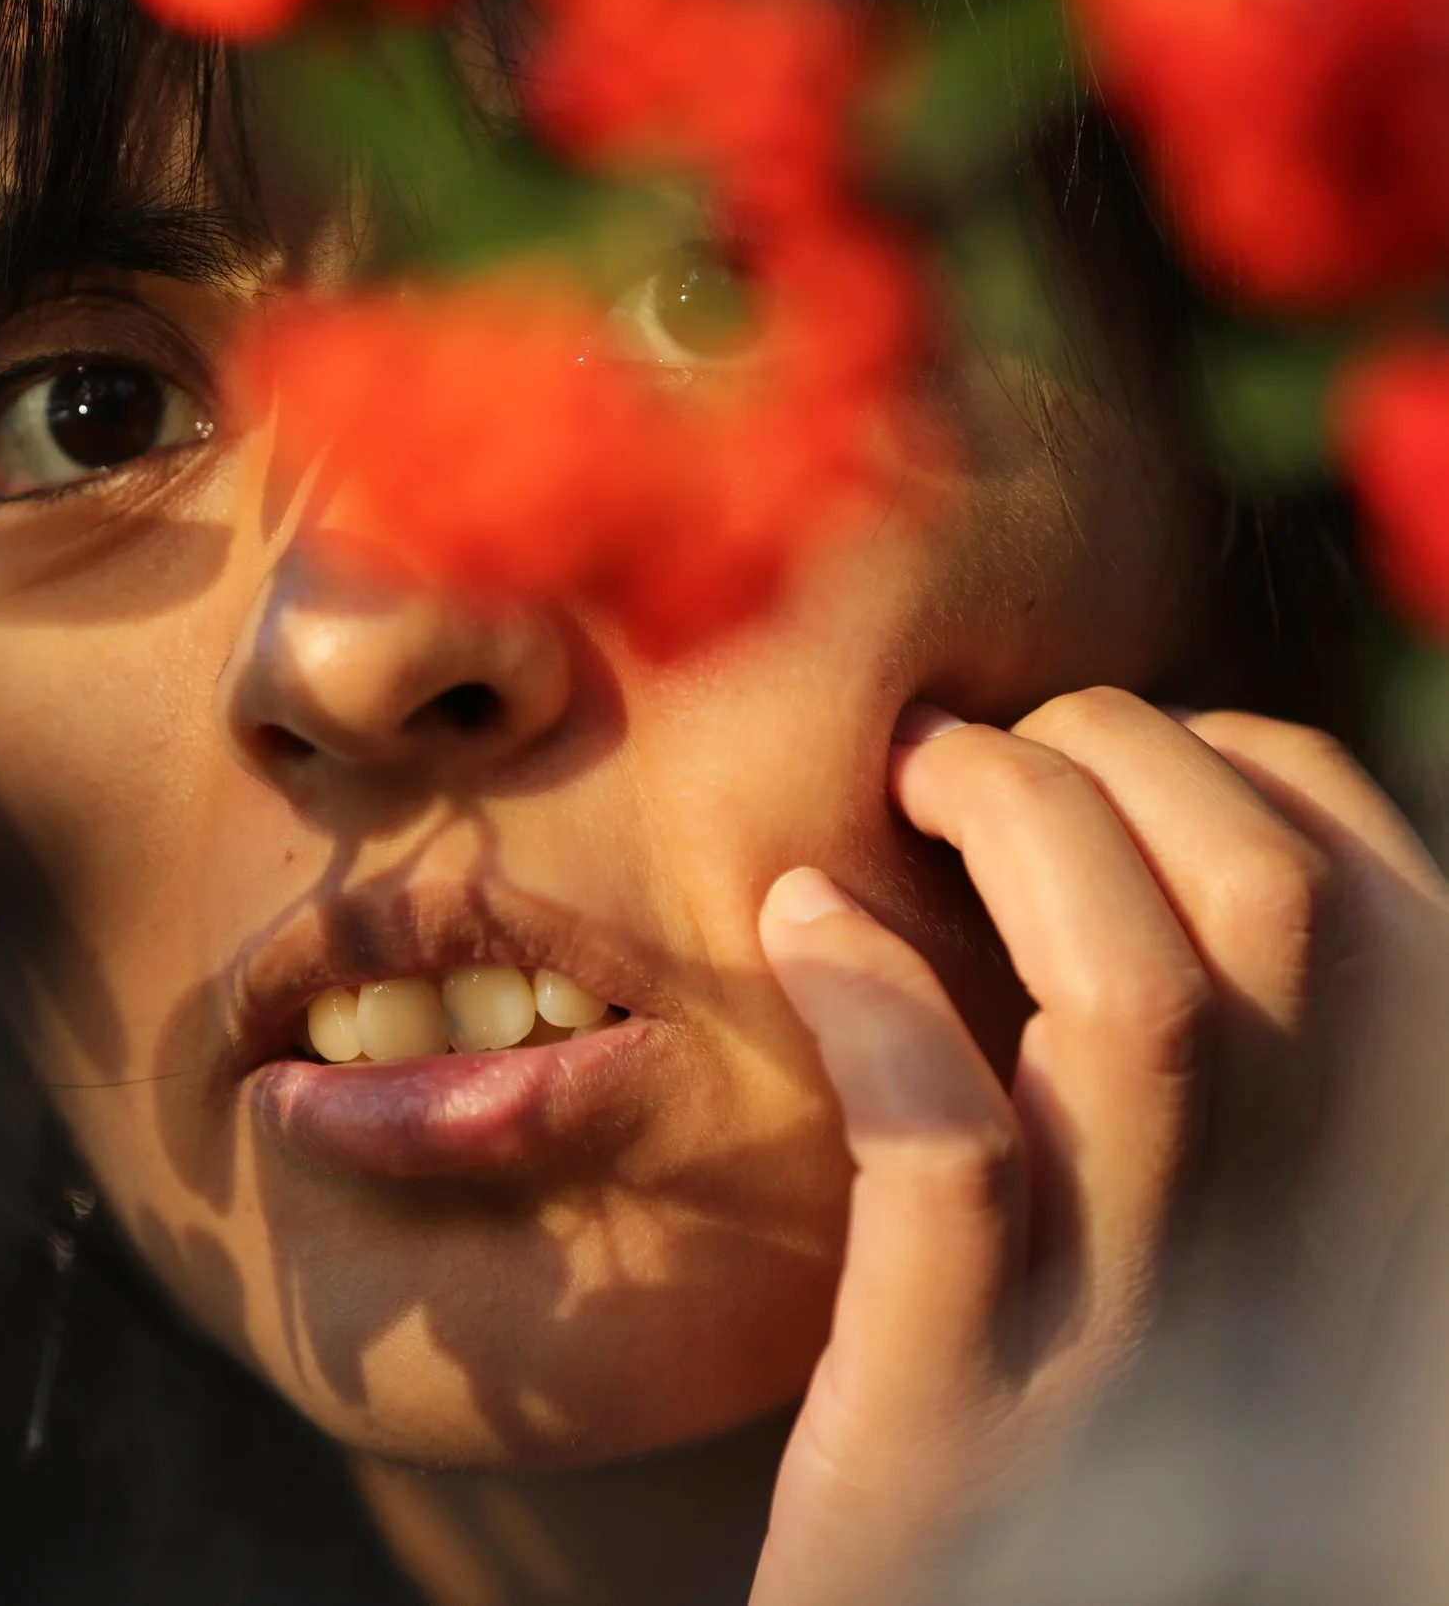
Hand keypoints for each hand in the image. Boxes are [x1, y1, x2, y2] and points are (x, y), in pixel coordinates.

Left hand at [745, 687, 1448, 1605]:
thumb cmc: (1077, 1431)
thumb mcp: (1206, 1245)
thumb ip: (1227, 1078)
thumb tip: (1136, 836)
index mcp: (1385, 1216)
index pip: (1385, 908)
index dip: (1248, 769)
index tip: (1104, 757)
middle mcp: (1309, 1276)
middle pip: (1277, 913)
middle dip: (1119, 758)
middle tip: (965, 751)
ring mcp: (1136, 1347)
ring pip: (1141, 1002)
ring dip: (1016, 828)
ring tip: (905, 784)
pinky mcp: (960, 1413)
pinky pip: (951, 1151)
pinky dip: (875, 996)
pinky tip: (798, 924)